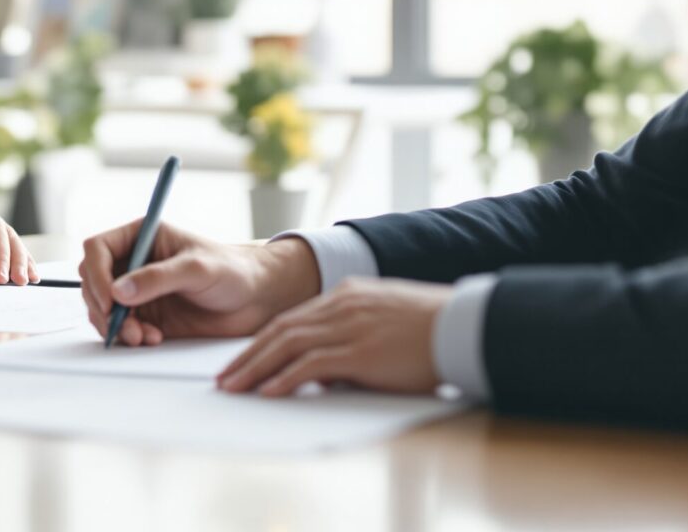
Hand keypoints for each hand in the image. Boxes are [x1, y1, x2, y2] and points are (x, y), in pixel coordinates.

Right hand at [77, 220, 320, 346]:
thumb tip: (119, 292)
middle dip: (102, 306)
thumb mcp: (197, 269)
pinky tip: (151, 339)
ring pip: (101, 308)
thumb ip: (158, 278)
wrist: (256, 300)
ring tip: (141, 337)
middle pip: (92, 281)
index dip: (96, 274)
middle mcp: (133, 262)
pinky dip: (128, 337)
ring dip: (114, 326)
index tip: (110, 299)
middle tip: (122, 325)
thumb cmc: (232, 271)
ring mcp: (137, 290)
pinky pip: (119, 327)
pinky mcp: (145, 316)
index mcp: (141, 237)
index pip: (97, 248)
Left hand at [217, 277, 449, 396]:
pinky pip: (312, 364)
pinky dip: (285, 378)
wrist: (464, 326)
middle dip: (247, 356)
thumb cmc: (431, 332)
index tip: (241, 360)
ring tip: (233, 388)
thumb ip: (350, 340)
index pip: (291, 319)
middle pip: (280, 329)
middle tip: (223, 378)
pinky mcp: (360, 350)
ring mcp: (349, 326)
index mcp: (347, 295)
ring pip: (287, 344)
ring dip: (255, 368)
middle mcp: (342, 305)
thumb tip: (324, 373)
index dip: (261, 341)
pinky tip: (268, 391)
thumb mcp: (382, 324)